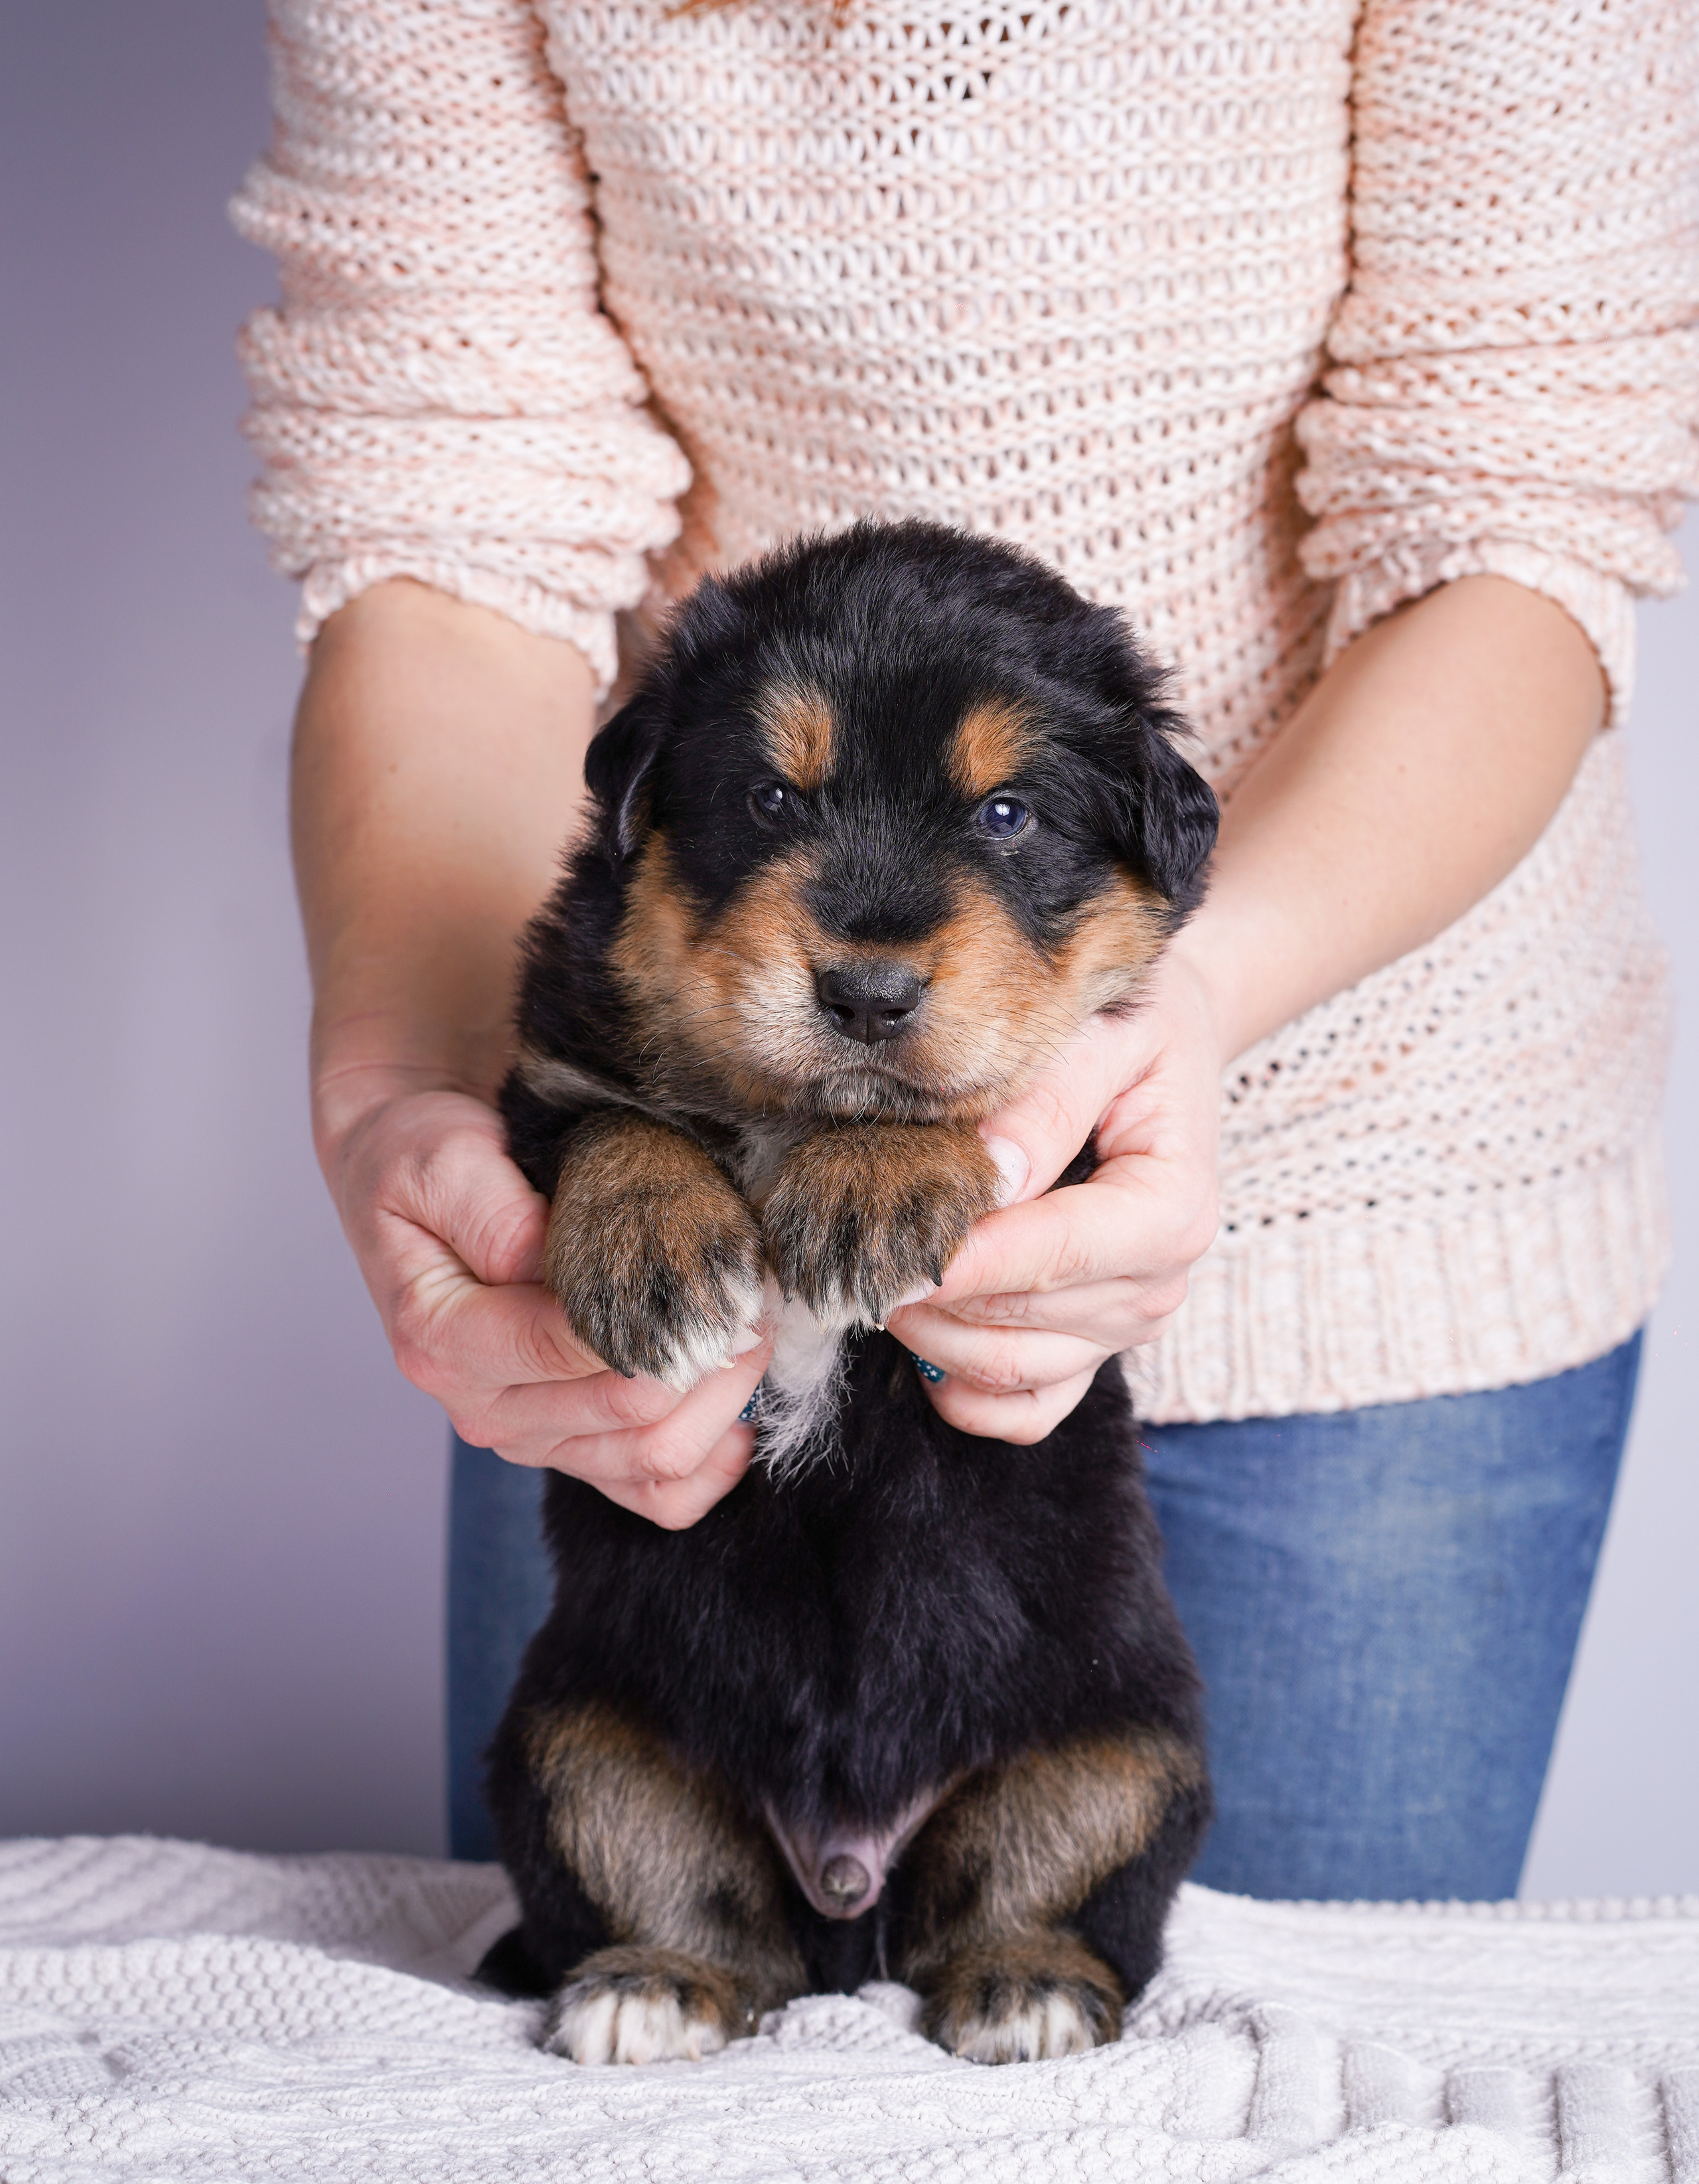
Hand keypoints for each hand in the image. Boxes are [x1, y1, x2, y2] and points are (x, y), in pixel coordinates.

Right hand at [322, 1073, 770, 1527]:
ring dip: (724, 1402)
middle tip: (757, 1292)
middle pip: (628, 1413)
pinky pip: (656, 1495)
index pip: (567, 1347)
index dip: (656, 1316)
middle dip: (708, 1353)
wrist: (406, 1181)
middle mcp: (483, 1409)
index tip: (721, 1270)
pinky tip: (741, 1408)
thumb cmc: (427, 1163)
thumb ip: (496, 1214)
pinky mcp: (572, 1449)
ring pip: (654, 1460)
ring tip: (756, 1330)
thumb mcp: (442, 1159)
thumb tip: (560, 1258)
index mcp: (444, 1342)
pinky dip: (712, 1462)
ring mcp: (531, 1439)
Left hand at [885, 947, 1222, 1441]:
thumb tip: (990, 1172)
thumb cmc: (1132, 1029)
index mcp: (1172, 1208)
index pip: (1054, 1255)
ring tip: (877, 1271)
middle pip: (1021, 1318)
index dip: (964, 1258)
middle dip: (931, 1289)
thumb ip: (1050, 1098)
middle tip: (855, 1242)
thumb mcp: (1106, 1031)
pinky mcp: (1091, 1349)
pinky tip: (920, 1341)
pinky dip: (966, 1395)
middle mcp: (1157, 1284)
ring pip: (1010, 1370)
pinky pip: (1026, 1412)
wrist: (1163, 1051)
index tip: (886, 1246)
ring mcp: (1124, 1327)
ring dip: (932, 1336)